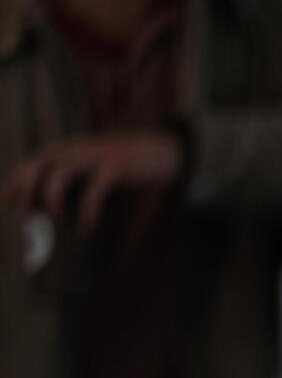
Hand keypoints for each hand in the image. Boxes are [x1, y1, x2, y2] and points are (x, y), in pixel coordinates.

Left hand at [0, 130, 185, 231]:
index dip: (15, 183)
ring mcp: (95, 155)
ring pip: (57, 173)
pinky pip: (93, 188)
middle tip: (23, 215)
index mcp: (70, 150)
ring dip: (49, 198)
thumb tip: (67, 220)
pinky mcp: (116, 165)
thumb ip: (82, 191)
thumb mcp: (101, 176)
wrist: (169, 153)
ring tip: (55, 220)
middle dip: (24, 190)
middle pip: (36, 165)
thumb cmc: (134, 169)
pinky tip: (86, 228)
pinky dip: (86, 210)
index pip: (32, 163)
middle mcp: (77, 149)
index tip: (5, 205)